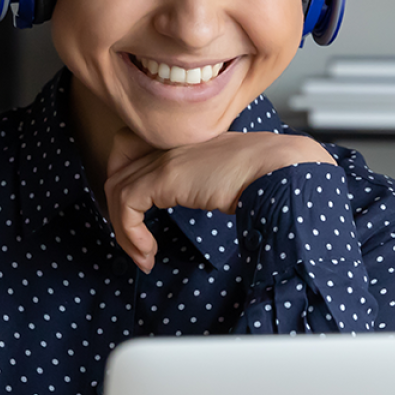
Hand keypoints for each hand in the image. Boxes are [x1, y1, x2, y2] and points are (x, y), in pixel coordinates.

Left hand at [104, 130, 332, 271]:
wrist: (279, 168)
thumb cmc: (266, 174)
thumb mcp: (226, 174)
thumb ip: (208, 180)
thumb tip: (212, 203)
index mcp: (183, 138)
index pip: (131, 149)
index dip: (128, 180)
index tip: (138, 216)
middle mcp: (169, 142)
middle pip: (116, 167)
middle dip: (117, 207)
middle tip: (133, 237)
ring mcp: (165, 157)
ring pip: (116, 190)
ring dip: (123, 230)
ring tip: (142, 256)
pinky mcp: (165, 176)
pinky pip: (126, 207)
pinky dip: (130, 234)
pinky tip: (149, 252)